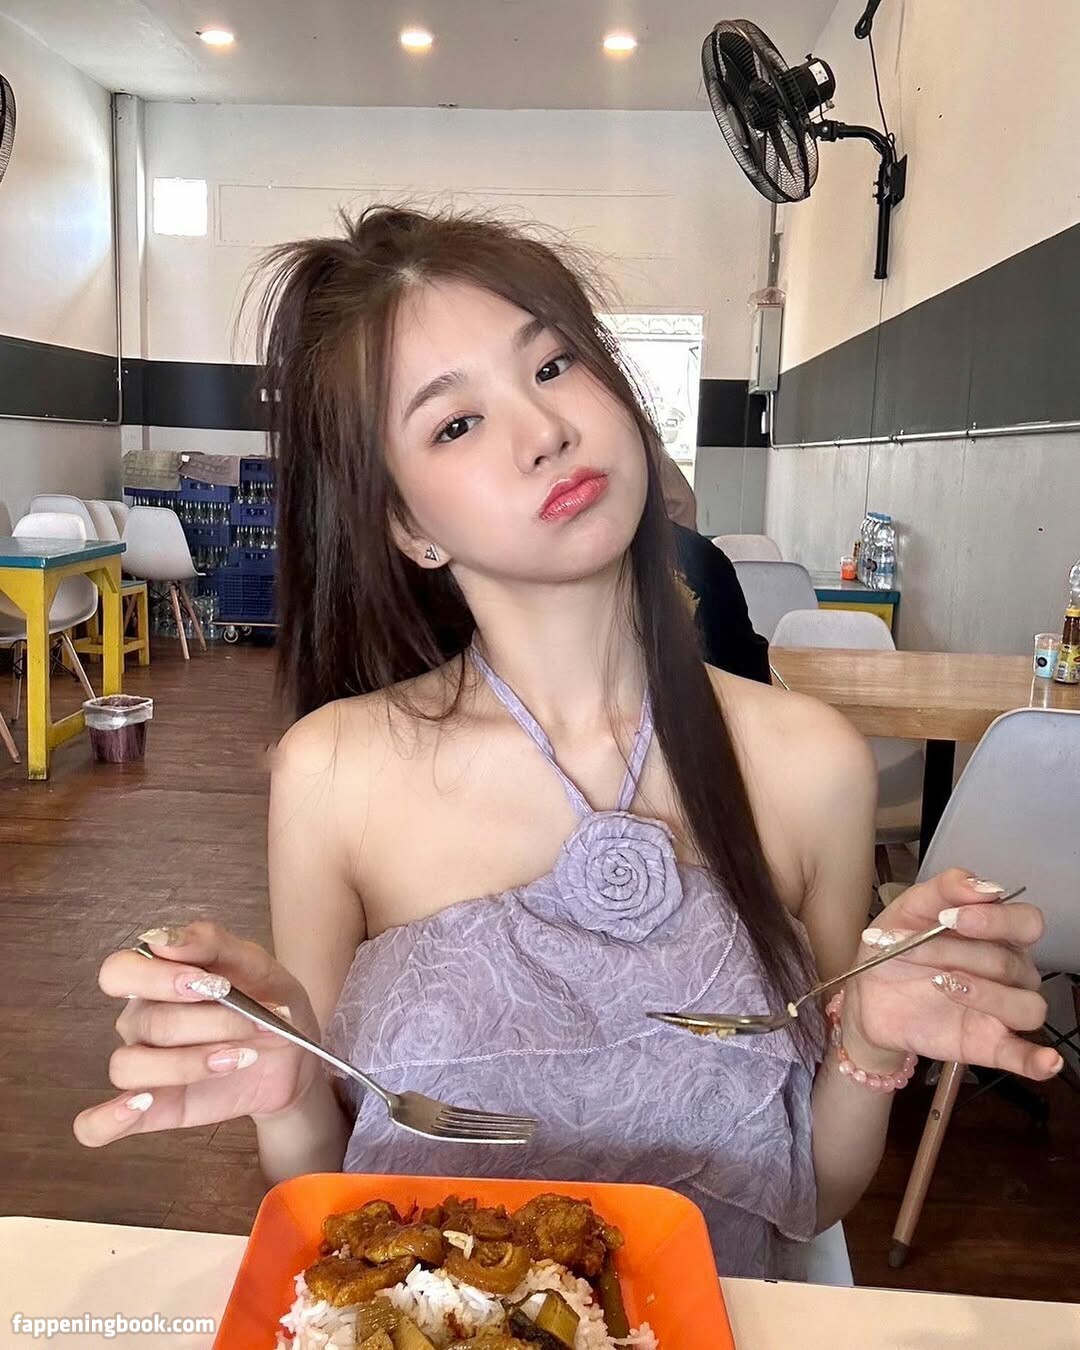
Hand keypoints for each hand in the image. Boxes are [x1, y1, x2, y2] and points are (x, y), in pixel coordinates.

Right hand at [73, 921, 319, 1147]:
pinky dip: (108, 1119)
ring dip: (187, 1064)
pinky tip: (140, 1106)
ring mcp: (144, 1066)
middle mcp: (140, 1020)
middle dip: (207, 1022)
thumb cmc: (268, 1001)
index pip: (119, 972)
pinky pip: (98, 1125)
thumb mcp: (255, 963)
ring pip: (128, 1066)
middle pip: (146, 1020)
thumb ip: (210, 943)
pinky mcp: (154, 1109)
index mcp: (157, 978)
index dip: (158, 978)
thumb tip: (163, 939)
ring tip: (239, 1058)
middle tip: (252, 1023)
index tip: (212, 984)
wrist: (295, 1055)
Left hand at [843, 869, 1061, 1081]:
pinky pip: (1025, 1055)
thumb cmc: (896, 949)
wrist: (866, 995)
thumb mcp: (908, 910)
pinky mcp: (988, 1044)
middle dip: (957, 952)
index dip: (996, 918)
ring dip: (987, 994)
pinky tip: (1045, 1062)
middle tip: (916, 947)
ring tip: (943, 984)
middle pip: (1010, 961)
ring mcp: (1001, 1010)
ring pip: (1026, 1005)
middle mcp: (1010, 970)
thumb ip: (943, 889)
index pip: (1026, 922)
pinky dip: (1038, 1059)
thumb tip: (980, 884)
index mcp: (997, 933)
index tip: (952, 916)